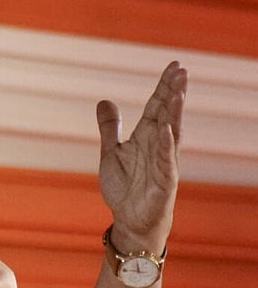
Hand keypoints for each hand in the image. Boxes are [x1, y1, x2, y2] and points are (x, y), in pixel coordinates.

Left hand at [97, 61, 186, 252]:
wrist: (129, 221)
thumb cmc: (125, 188)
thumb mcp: (111, 152)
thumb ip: (109, 128)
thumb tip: (105, 100)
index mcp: (146, 138)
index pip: (158, 107)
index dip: (164, 87)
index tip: (174, 65)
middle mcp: (158, 147)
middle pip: (168, 115)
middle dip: (174, 93)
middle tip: (182, 70)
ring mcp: (163, 163)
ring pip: (172, 134)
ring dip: (175, 113)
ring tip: (178, 92)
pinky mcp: (163, 182)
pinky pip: (165, 162)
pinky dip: (165, 146)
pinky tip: (166, 129)